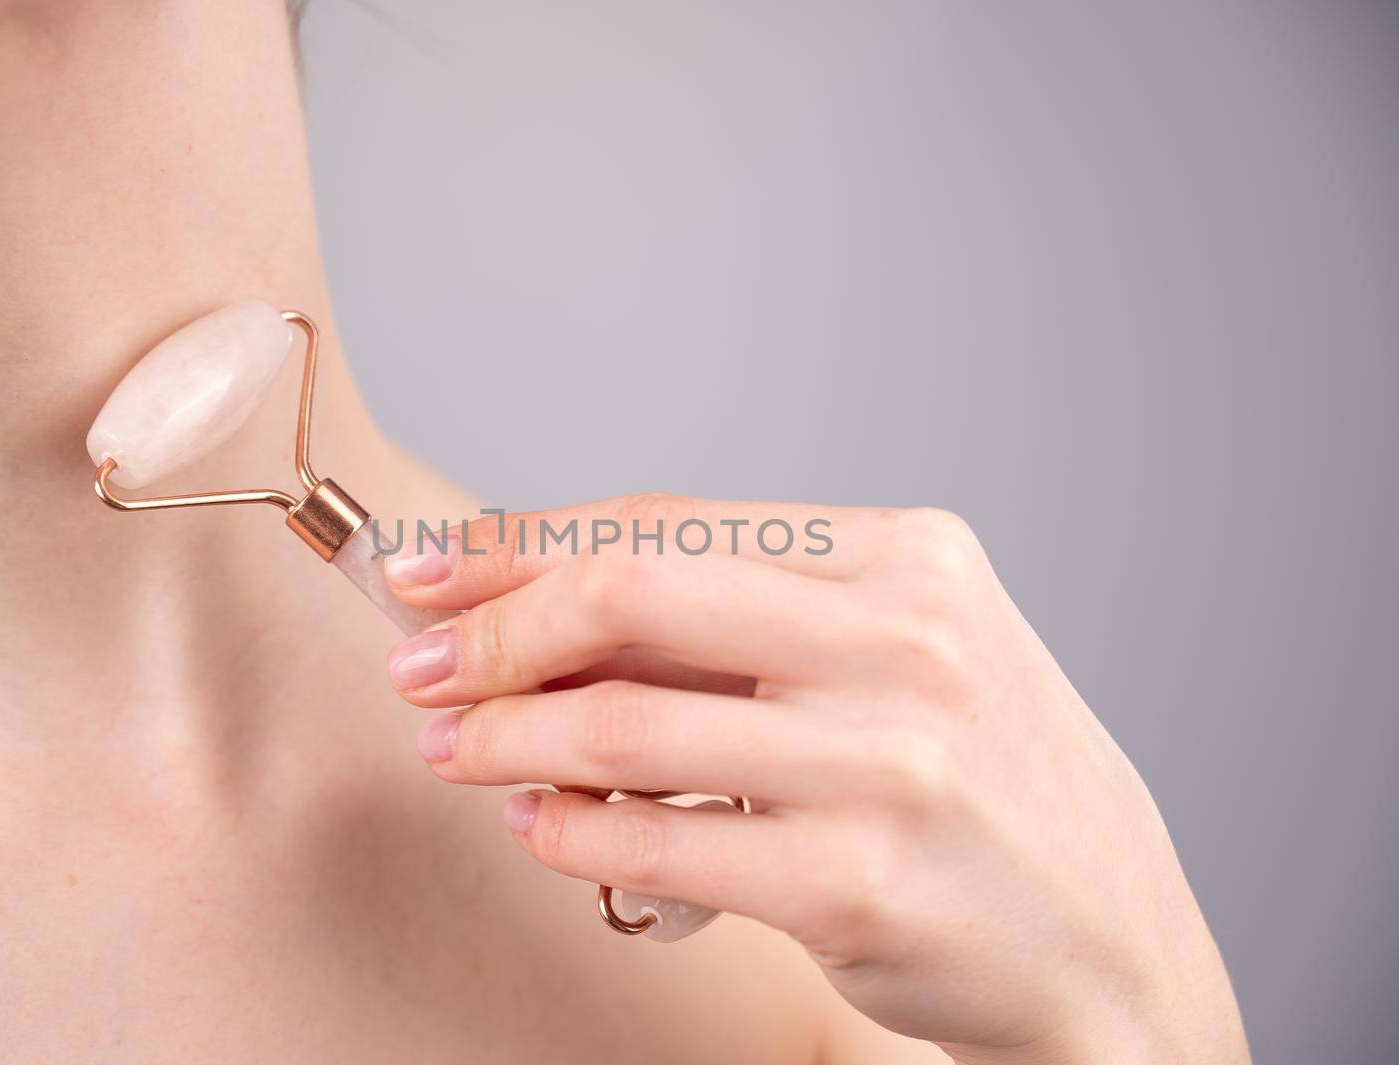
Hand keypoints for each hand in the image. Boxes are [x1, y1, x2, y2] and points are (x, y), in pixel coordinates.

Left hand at [381, 495, 1248, 1063]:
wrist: (1109, 945)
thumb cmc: (985, 787)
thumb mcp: (900, 661)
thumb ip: (746, 625)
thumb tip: (544, 604)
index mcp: (911, 560)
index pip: (670, 521)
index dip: (527, 542)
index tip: (434, 567)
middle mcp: (907, 644)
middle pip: (634, 594)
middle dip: (495, 629)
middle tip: (417, 666)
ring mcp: (888, 763)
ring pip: (626, 725)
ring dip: (507, 736)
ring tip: (451, 747)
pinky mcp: (859, 882)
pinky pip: (659, 844)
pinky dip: (569, 830)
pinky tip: (534, 823)